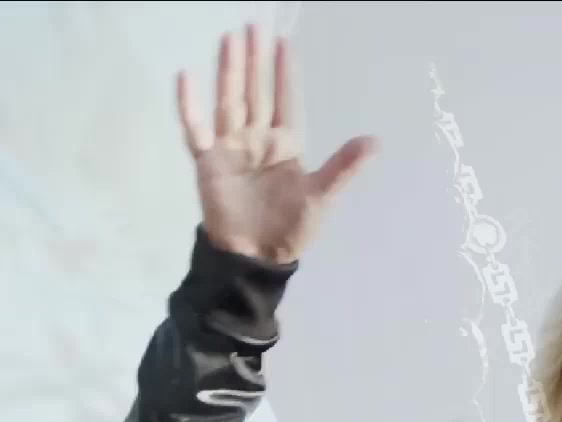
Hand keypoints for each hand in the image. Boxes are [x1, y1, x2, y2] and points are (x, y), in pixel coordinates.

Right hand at [178, 25, 373, 263]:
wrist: (257, 256)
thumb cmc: (292, 227)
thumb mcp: (322, 196)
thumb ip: (344, 167)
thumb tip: (375, 141)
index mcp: (286, 144)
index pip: (286, 100)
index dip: (285, 73)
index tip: (283, 42)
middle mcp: (258, 139)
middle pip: (256, 92)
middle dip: (254, 60)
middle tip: (253, 25)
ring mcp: (231, 148)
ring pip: (229, 101)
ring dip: (228, 72)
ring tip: (228, 40)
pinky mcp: (208, 162)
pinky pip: (196, 129)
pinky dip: (190, 105)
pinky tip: (186, 78)